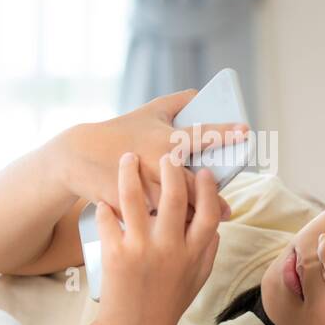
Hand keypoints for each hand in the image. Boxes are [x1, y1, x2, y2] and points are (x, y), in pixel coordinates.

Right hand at [57, 89, 247, 222]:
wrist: (78, 155)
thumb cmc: (119, 130)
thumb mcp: (148, 110)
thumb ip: (177, 101)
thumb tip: (201, 93)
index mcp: (165, 138)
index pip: (200, 134)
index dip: (223, 132)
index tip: (245, 131)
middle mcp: (157, 161)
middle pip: (192, 185)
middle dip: (211, 199)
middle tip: (226, 210)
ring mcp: (143, 185)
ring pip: (175, 207)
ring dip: (192, 217)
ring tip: (209, 224)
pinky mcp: (129, 203)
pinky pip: (152, 218)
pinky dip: (166, 224)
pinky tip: (177, 231)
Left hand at [90, 151, 222, 324]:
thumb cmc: (167, 304)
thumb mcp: (197, 280)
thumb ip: (209, 251)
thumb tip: (217, 224)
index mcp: (193, 254)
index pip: (207, 213)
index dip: (207, 189)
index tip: (202, 172)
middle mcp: (170, 249)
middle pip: (175, 197)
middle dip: (171, 170)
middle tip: (166, 154)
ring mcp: (142, 249)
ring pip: (136, 200)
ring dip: (130, 173)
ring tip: (127, 158)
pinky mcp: (116, 254)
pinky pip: (109, 219)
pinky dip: (105, 205)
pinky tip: (103, 197)